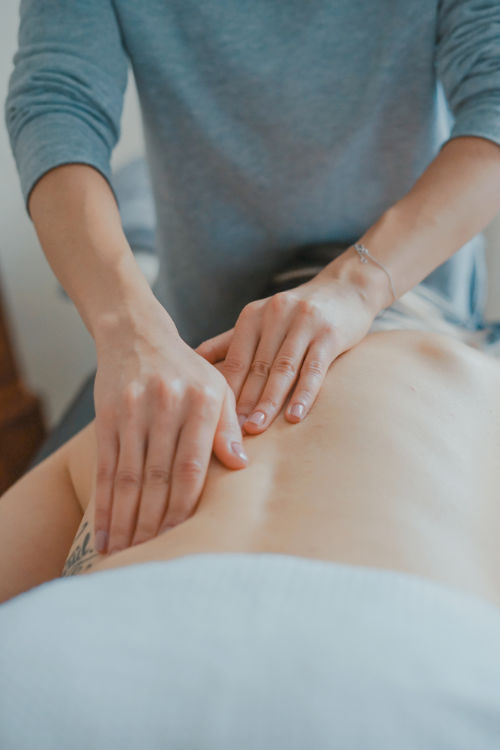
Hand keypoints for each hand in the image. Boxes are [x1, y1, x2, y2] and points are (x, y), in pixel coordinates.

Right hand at [93, 299, 247, 554]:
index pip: (192, 467)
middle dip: (153, 523)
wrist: (137, 335)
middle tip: (151, 559)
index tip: (182, 539)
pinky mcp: (107, 416)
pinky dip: (104, 504)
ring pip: (129, 477)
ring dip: (126, 521)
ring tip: (124, 555)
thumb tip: (241, 466)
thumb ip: (228, 426)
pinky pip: (105, 468)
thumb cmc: (187, 370)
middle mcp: (167, 406)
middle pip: (158, 477)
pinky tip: (104, 532)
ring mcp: (133, 411)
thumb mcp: (218, 388)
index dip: (185, 507)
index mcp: (202, 401)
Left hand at [195, 270, 376, 432]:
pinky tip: (294, 416)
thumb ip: (229, 342)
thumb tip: (192, 363)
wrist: (347, 288)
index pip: (234, 360)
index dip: (225, 391)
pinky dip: (304, 394)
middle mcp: (275, 315)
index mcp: (252, 316)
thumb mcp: (261, 320)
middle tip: (231, 432)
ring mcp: (303, 323)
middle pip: (256, 367)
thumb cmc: (297, 313)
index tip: (214, 421)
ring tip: (256, 428)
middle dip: (243, 402)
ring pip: (282, 369)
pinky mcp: (330, 333)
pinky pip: (314, 368)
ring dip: (268, 402)